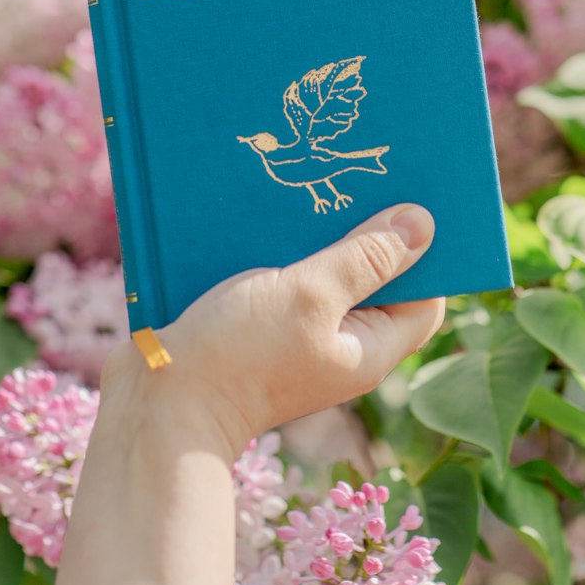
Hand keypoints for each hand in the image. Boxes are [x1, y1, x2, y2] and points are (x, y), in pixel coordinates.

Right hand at [99, 203, 443, 460]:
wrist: (160, 401)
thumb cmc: (241, 352)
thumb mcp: (311, 294)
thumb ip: (366, 258)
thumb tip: (422, 223)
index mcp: (370, 348)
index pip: (424, 298)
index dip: (424, 254)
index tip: (409, 203)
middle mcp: (342, 344)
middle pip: (376, 281)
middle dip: (369, 234)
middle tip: (358, 183)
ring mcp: (300, 337)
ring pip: (328, 275)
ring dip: (322, 237)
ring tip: (309, 191)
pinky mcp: (262, 327)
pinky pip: (288, 280)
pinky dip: (285, 250)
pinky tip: (270, 218)